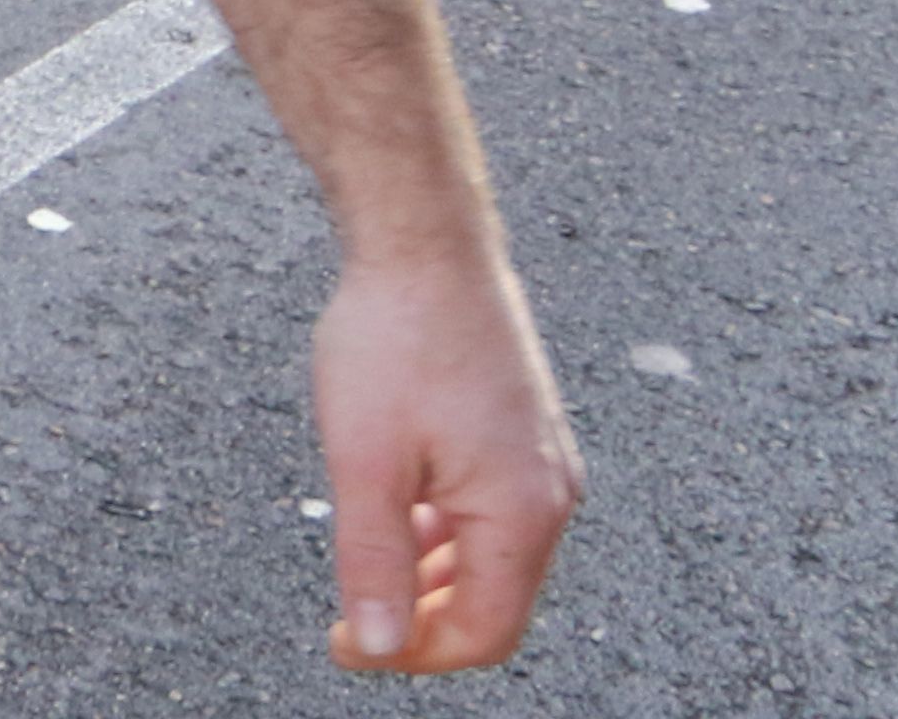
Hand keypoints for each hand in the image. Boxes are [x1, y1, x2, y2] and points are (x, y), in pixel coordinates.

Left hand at [312, 247, 580, 670]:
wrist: (425, 243)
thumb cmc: (396, 337)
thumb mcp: (365, 461)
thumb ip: (373, 560)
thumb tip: (378, 644)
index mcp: (523, 513)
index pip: (483, 632)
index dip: (412, 653)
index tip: (346, 642)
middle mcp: (551, 495)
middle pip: (494, 602)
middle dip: (422, 620)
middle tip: (350, 614)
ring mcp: (543, 463)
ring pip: (492, 558)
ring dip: (432, 576)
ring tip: (367, 563)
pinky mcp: (524, 434)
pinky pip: (492, 513)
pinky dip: (445, 532)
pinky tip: (398, 512)